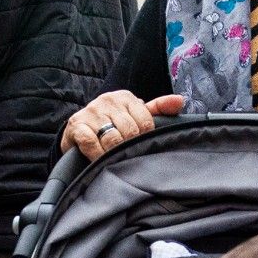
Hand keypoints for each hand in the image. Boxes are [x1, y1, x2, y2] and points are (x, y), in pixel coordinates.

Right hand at [60, 91, 183, 159]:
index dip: (145, 138)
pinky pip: (91, 143)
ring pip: (112, 139)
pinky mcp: (76, 125)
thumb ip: (157, 110)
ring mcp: (91, 112)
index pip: (146, 121)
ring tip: (114, 159)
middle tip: (127, 155)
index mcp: (125, 97)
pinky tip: (99, 160)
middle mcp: (108, 101)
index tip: (140, 146)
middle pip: (130, 131)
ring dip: (114, 154)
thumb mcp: (134, 116)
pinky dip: (98, 154)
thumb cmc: (111, 125)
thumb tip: (180, 101)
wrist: (77, 132)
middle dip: (130, 147)